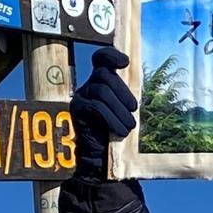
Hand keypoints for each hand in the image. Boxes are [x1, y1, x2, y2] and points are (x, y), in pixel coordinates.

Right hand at [69, 47, 137, 180]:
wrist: (98, 156)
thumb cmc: (114, 131)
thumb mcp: (122, 110)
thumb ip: (124, 96)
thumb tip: (136, 89)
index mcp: (100, 81)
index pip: (101, 59)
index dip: (111, 55)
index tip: (125, 63)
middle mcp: (87, 85)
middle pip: (104, 75)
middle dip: (123, 92)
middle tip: (134, 109)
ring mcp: (80, 96)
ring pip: (102, 91)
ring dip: (120, 109)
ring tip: (130, 126)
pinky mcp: (76, 109)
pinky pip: (96, 107)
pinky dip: (111, 118)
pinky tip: (121, 131)